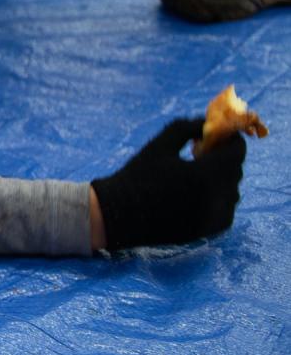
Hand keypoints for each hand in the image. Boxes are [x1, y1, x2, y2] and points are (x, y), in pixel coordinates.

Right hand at [90, 118, 245, 250]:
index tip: (220, 135)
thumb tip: (208, 123)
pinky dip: (218, 199)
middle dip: (224, 157)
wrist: (117, 214)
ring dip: (221, 179)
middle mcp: (214, 199)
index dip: (232, 140)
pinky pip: (225, 211)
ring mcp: (212, 219)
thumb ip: (186, 128)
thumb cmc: (136, 176)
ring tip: (196, 173)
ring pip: (232, 192)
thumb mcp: (159, 145)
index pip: (237, 152)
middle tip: (203, 151)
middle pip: (235, 171)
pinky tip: (196, 193)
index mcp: (203, 174)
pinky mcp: (207, 231)